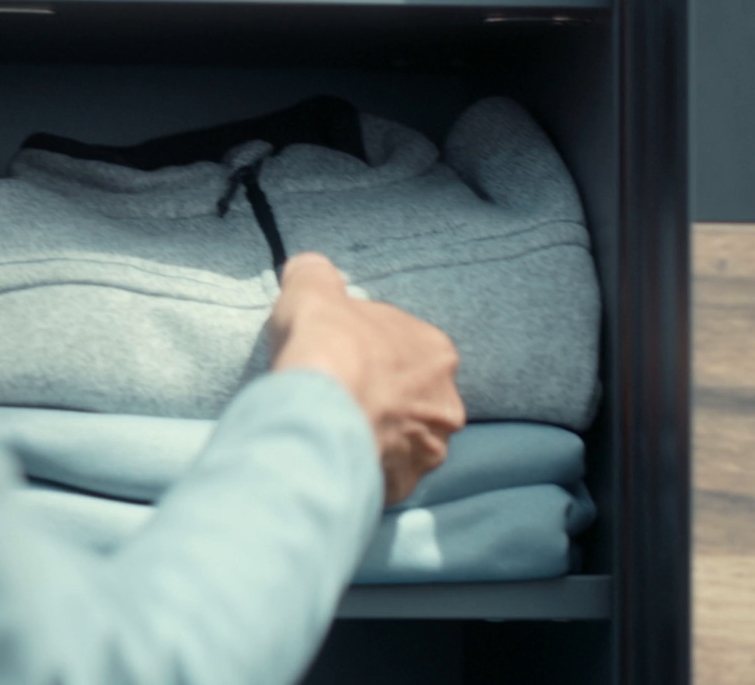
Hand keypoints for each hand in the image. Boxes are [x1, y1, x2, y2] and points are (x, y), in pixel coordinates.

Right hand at [270, 252, 465, 503]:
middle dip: (381, 399)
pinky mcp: (404, 486)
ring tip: (336, 433)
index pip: (403, 349)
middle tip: (340, 397)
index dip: (368, 351)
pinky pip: (384, 477)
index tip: (340, 357)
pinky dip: (364, 471)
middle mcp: (444, 403)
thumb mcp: (313, 287)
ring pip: (401, 442)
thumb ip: (316, 275)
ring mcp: (427, 449)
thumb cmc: (325, 345)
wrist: (315, 411)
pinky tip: (337, 459)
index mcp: (436, 352)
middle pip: (409, 399)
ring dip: (376, 438)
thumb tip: (309, 269)